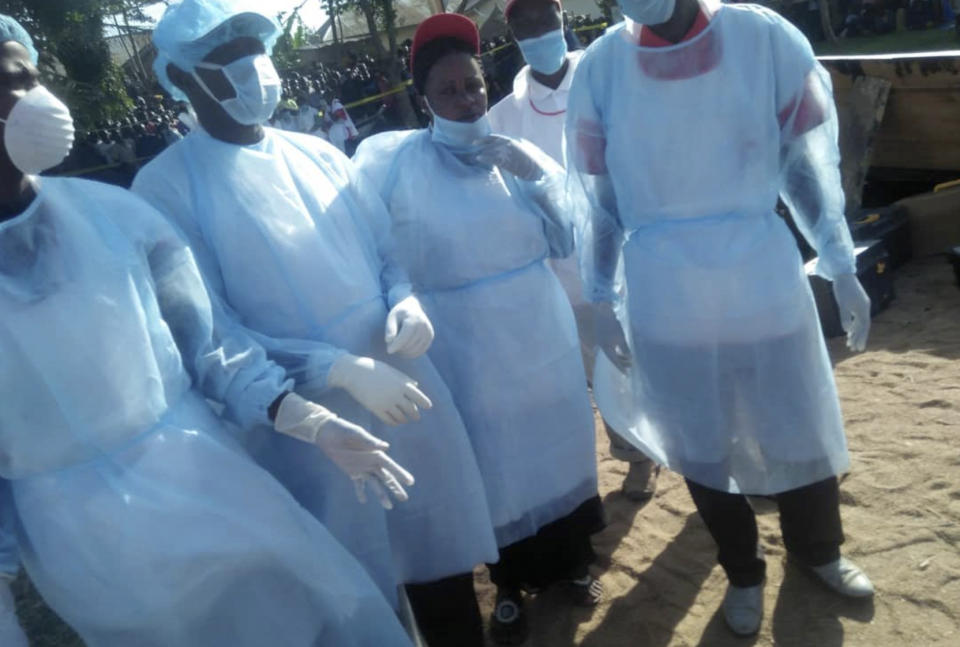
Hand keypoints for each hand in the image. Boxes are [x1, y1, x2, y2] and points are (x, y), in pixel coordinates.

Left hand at [273, 393, 414, 508]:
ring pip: (375, 484)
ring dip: (381, 494)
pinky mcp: (351, 471)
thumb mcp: (356, 433)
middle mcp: (371, 462)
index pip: (391, 466)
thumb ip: (369, 441)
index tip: (410, 482)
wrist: (327, 432)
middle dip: (395, 488)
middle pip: (386, 478)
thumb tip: (385, 446)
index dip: (400, 474)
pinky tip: (363, 500)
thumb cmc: (343, 429)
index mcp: (375, 453)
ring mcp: (362, 468)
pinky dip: (360, 492)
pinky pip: (358, 484)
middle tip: (404, 498)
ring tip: (389, 507)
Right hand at [328, 354, 432, 425]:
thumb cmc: (374, 369)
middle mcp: (396, 394)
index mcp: (402, 383)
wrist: (354, 372)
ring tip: (404, 420)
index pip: (418, 396)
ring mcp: (386, 402)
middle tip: (416, 417)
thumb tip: (416, 386)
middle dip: (415, 414)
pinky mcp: (376, 409)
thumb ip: (405, 379)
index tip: (428, 407)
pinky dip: (394, 423)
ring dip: (404, 419)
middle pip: (411, 409)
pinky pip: (389, 420)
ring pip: (401, 417)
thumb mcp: (392, 371)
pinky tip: (394, 422)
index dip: (424, 403)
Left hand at [385, 295, 433, 357]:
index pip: (405, 335)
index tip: (389, 351)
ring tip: (397, 347)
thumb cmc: (399, 314)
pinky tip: (404, 351)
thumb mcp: (391, 317)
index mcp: (413, 318)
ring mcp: (429, 331)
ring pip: (416, 349)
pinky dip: (412, 353)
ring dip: (405, 352)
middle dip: (399, 348)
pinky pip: (421, 350)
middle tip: (391, 346)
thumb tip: (389, 340)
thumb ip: (390, 328)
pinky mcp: (430, 336)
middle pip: (410, 343)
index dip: (397, 344)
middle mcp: (423, 324)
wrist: (412, 308)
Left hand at [473, 135, 544, 180]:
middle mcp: (514, 143)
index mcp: (518, 141)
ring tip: (476, 155)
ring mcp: (510, 151)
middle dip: (484, 141)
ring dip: (483, 151)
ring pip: (492, 148)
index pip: (502, 137)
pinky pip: (493, 157)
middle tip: (475, 143)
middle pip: (495, 140)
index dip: (492, 138)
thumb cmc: (536, 167)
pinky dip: (485, 157)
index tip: (485, 139)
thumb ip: (520, 152)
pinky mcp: (507, 159)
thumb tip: (513, 154)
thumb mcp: (529, 155)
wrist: (540, 172)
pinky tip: (479, 159)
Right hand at [594, 302, 631, 372]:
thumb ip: (625, 348)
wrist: (600, 311)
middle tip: (631, 365)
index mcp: (606, 349)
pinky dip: (616, 351)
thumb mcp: (620, 337)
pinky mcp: (602, 339)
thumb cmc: (611, 324)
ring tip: (628, 358)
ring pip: (611, 354)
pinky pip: (610, 348)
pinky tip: (621, 350)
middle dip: (621, 363)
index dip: (621, 368)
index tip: (627, 374)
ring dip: (619, 357)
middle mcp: (602, 348)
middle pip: (612, 359)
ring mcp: (601, 344)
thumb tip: (630, 358)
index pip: (615, 362)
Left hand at [832, 273, 870, 351]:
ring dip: (855, 333)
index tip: (858, 348)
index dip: (861, 338)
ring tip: (849, 343)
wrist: (843, 274)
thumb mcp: (842, 304)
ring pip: (859, 322)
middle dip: (859, 338)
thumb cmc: (842, 289)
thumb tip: (848, 330)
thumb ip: (845, 317)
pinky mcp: (857, 303)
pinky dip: (853, 325)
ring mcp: (861, 305)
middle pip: (863, 326)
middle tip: (854, 349)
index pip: (863, 327)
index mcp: (863, 309)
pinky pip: (857, 317)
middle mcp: (864, 308)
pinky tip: (848, 331)